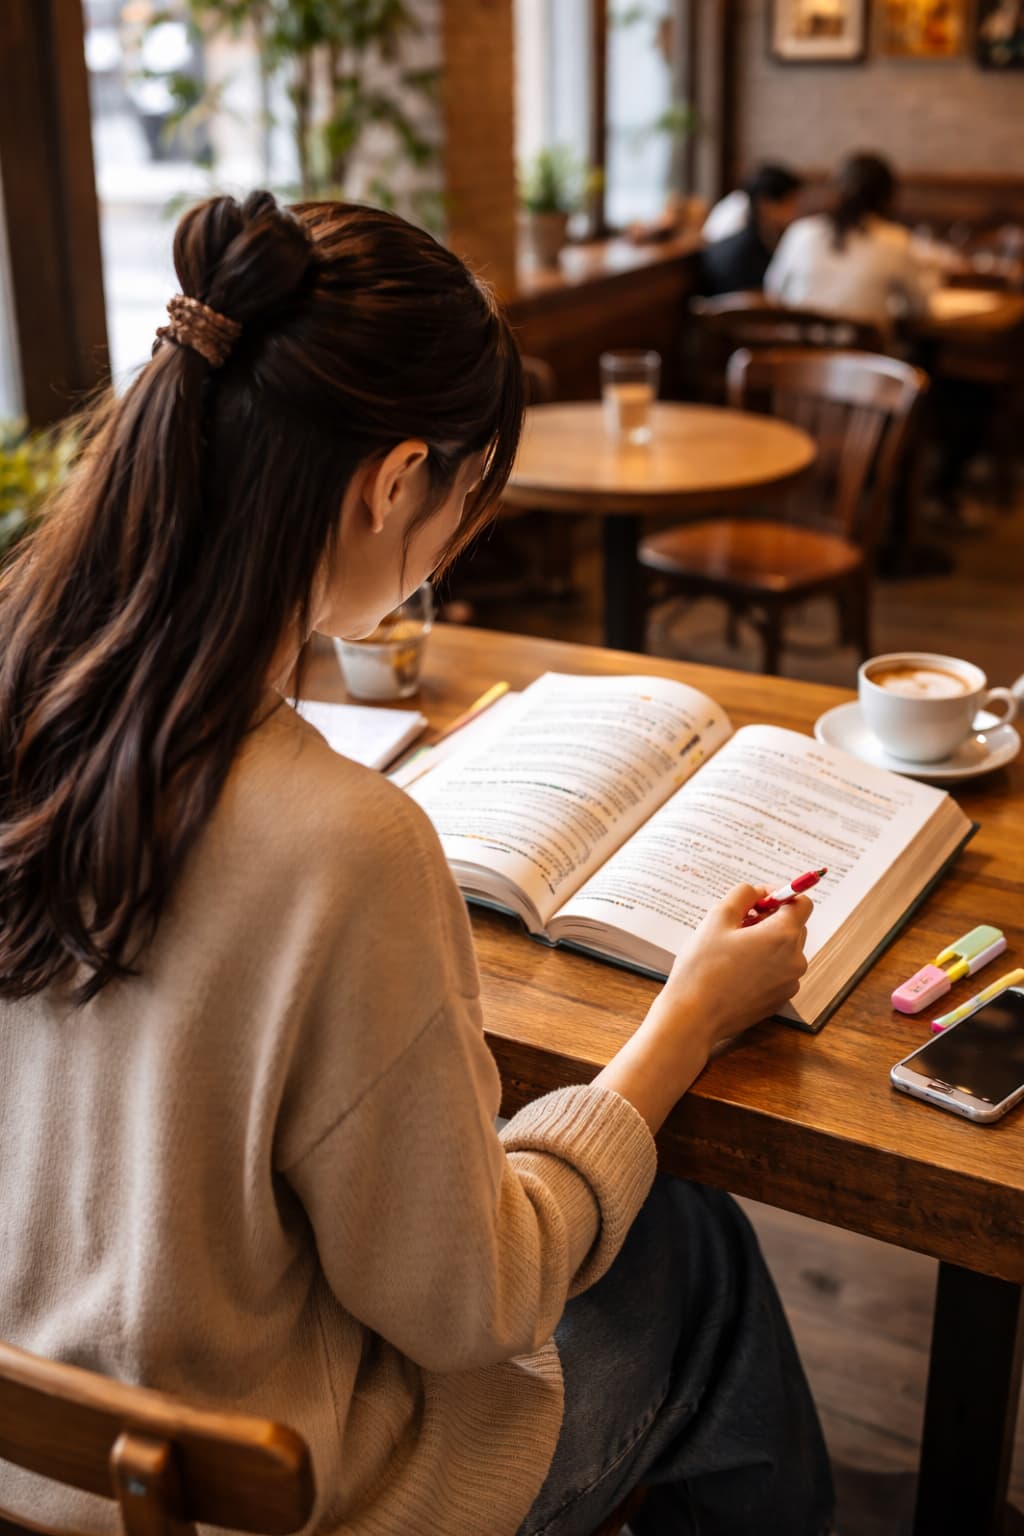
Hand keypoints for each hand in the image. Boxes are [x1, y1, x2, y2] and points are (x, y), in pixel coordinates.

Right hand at [595, 883, 810, 1134]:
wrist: (693, 1017)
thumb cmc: (702, 967)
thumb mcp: (717, 918)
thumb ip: (743, 894)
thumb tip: (759, 891)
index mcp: (783, 936)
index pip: (802, 903)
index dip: (781, 895)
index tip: (758, 899)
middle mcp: (795, 960)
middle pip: (795, 926)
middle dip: (771, 918)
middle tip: (738, 922)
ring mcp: (789, 983)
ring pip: (786, 949)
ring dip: (766, 942)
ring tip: (732, 948)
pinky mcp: (780, 999)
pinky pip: (779, 971)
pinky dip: (764, 964)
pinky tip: (735, 969)